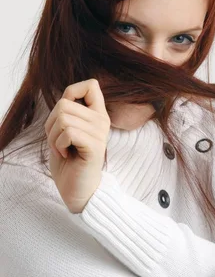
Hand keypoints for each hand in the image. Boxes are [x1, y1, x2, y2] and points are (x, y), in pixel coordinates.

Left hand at [45, 79, 110, 213]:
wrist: (78, 191)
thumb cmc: (69, 162)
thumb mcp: (67, 130)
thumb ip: (69, 112)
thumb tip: (66, 97)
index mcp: (97, 115)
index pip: (91, 85)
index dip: (72, 92)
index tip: (65, 114)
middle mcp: (102, 120)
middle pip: (64, 103)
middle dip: (51, 124)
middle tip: (58, 142)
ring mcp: (100, 133)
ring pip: (63, 117)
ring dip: (53, 137)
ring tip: (62, 149)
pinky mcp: (94, 146)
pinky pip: (68, 132)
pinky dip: (59, 145)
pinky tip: (66, 154)